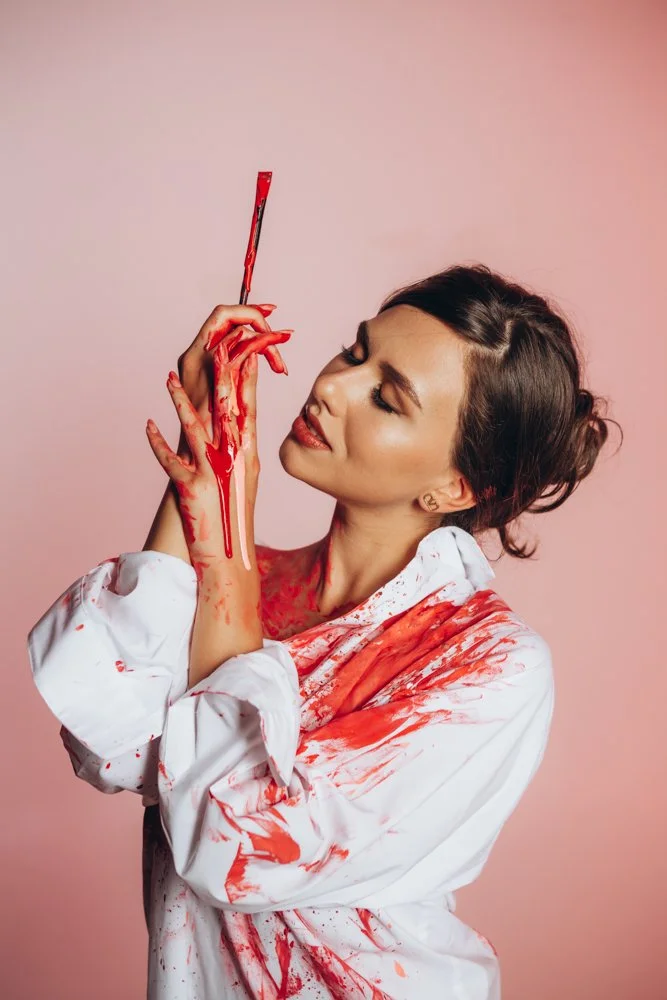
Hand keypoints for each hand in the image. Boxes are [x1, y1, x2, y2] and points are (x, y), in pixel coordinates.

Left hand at [146, 321, 291, 578]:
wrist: (228, 553)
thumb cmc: (236, 513)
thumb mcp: (246, 475)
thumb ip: (242, 445)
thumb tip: (238, 417)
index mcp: (248, 454)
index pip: (249, 410)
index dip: (247, 380)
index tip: (244, 353)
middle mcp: (232, 460)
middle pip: (227, 411)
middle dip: (222, 378)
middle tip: (218, 349)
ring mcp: (210, 471)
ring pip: (195, 429)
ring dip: (180, 402)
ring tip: (168, 379)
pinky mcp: (189, 486)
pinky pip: (170, 460)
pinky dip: (157, 442)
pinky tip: (148, 425)